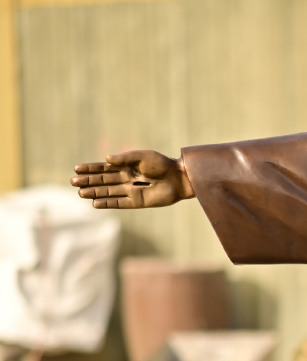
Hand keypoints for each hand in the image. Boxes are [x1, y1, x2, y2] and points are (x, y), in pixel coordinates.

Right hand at [71, 150, 193, 208]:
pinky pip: (120, 203)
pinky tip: (95, 204)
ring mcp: (131, 191)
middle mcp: (126, 179)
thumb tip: (107, 159)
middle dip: (88, 181)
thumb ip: (124, 158)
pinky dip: (108, 204)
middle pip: (103, 181)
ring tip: (80, 193)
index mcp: (126, 166)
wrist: (179, 178)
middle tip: (73, 182)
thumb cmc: (161, 164)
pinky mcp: (138, 202)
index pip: (104, 168)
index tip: (76, 169)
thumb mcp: (141, 156)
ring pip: (109, 192)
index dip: (90, 169)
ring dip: (95, 193)